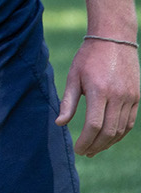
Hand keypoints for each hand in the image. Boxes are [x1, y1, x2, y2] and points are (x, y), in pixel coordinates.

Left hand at [57, 37, 138, 155]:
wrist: (114, 39)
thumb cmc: (88, 57)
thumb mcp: (73, 76)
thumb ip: (68, 102)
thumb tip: (60, 123)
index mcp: (100, 91)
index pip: (94, 125)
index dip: (86, 141)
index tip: (77, 149)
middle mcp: (118, 96)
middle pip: (109, 131)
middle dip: (96, 146)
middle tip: (85, 153)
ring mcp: (130, 97)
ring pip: (121, 129)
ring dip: (108, 143)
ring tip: (95, 149)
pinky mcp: (137, 97)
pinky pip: (130, 122)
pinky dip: (120, 134)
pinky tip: (109, 139)